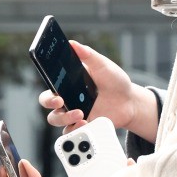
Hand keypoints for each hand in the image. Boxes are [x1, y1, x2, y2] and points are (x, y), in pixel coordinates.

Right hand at [38, 42, 156, 140]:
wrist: (130, 101)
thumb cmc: (115, 81)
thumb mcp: (103, 65)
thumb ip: (88, 55)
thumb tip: (72, 43)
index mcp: (67, 83)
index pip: (49, 85)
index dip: (47, 89)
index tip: (56, 92)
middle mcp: (67, 99)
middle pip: (46, 103)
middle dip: (49, 103)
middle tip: (61, 102)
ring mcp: (73, 113)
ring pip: (55, 119)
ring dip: (64, 118)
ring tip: (81, 114)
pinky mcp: (82, 126)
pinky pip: (70, 132)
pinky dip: (75, 130)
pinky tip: (85, 124)